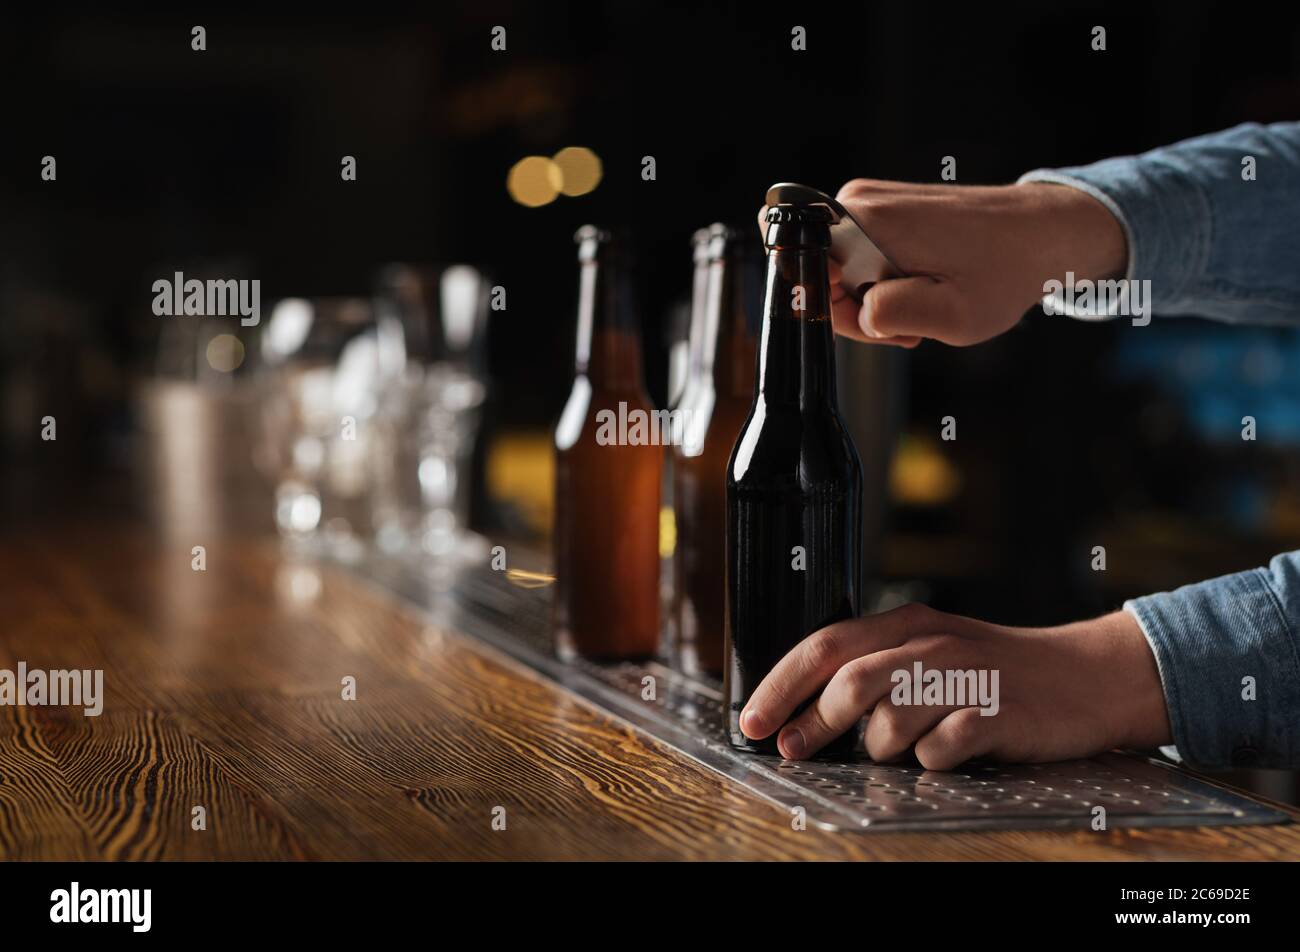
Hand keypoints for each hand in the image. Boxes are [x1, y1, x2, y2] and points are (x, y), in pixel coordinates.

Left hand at [738, 603, 1170, 768]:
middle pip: (850, 682)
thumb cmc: (996, 671)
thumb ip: (874, 671)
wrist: (1087, 677)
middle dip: (813, 722)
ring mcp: (965, 677)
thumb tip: (804, 712)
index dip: (780, 685)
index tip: (752, 722)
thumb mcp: (932, 651)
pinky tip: (948, 752)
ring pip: (890, 721)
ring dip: (883, 747)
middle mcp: (930, 643)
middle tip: (793, 750)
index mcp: (905, 624)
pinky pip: (941, 749)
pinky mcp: (997, 714)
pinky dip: (933, 760)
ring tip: (906, 747)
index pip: (823, 645)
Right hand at [758, 180, 1126, 346]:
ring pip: (839, 270)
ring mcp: (869, 199)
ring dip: (873, 300)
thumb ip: (890, 316)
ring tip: (923, 306)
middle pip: (818, 274)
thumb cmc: (1004, 270)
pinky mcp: (882, 205)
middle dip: (854, 310)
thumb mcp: (952, 315)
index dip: (827, 309)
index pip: (797, 272)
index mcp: (865, 221)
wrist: (1042, 231)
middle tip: (906, 324)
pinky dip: (885, 282)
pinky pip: (859, 256)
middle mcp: (858, 201)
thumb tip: (856, 313)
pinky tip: (922, 289)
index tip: (873, 317)